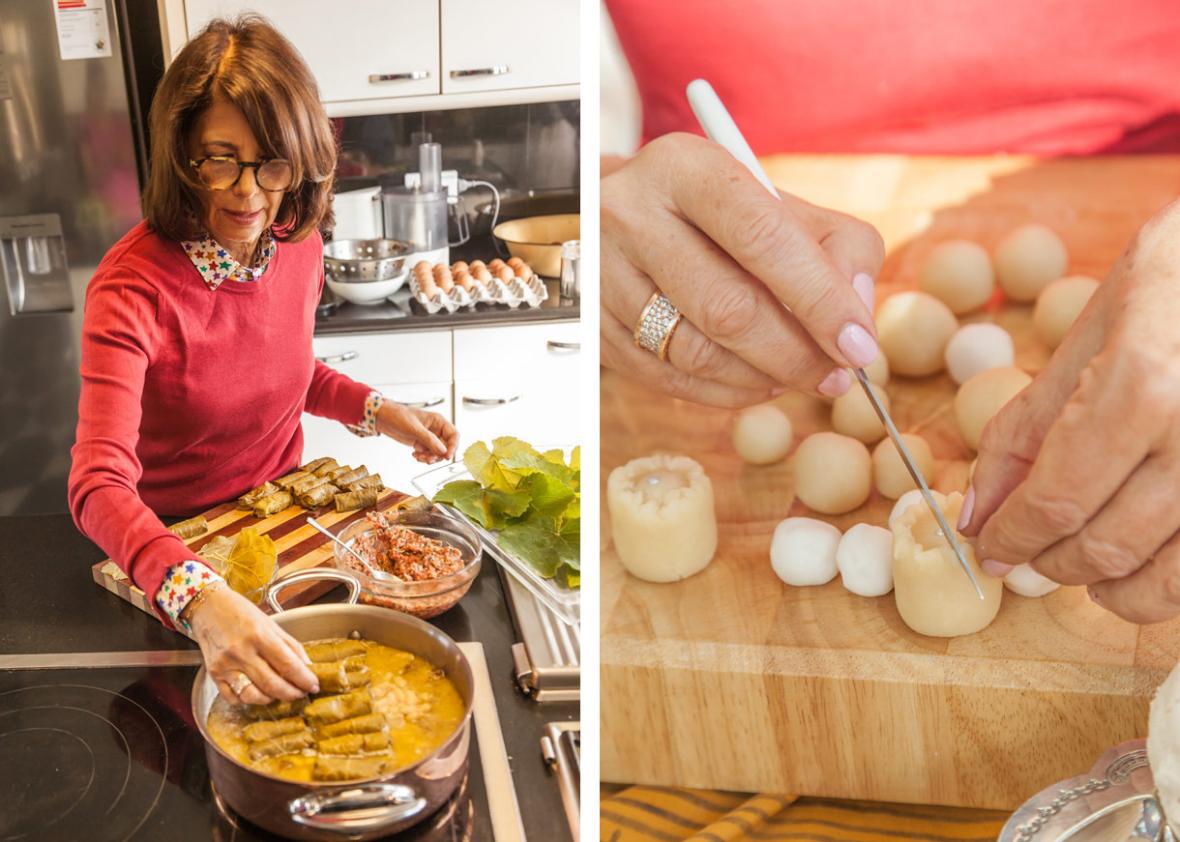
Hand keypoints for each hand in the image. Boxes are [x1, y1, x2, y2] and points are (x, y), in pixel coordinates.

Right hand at [189, 586, 320, 704]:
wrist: (207, 607)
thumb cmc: (240, 612)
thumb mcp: (270, 623)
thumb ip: (290, 646)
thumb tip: (307, 667)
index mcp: (259, 635)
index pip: (288, 665)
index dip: (304, 679)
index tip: (314, 685)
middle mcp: (241, 652)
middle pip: (272, 684)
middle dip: (292, 693)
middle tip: (301, 693)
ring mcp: (225, 665)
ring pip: (253, 696)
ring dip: (271, 699)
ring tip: (280, 694)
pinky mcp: (213, 674)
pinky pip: (233, 698)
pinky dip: (248, 700)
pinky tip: (257, 693)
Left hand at [376, 402, 457, 463]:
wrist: (383, 418)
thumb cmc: (398, 415)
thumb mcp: (414, 428)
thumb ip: (429, 440)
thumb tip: (442, 451)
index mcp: (438, 421)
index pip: (453, 435)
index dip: (453, 446)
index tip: (446, 456)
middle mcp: (436, 430)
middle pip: (446, 447)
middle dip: (437, 455)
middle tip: (428, 459)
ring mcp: (429, 438)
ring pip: (437, 453)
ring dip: (429, 458)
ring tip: (419, 456)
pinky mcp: (421, 443)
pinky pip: (428, 454)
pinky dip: (423, 457)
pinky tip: (415, 455)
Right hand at [600, 133, 883, 407]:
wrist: (614, 219)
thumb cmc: (712, 216)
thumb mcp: (775, 203)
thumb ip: (837, 246)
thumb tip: (857, 313)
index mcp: (685, 167)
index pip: (762, 236)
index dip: (818, 297)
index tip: (858, 342)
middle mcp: (631, 215)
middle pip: (727, 306)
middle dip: (795, 353)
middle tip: (836, 375)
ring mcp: (602, 275)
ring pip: (696, 351)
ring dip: (762, 378)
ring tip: (799, 377)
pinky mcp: (593, 325)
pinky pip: (668, 378)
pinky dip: (725, 392)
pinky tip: (757, 382)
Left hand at [960, 200, 1179, 622]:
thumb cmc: (1176, 281)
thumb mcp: (1089, 338)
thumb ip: (1025, 429)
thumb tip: (977, 510)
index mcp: (1143, 388)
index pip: (1056, 501)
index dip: (1010, 538)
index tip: (986, 548)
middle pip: (1104, 547)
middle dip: (1046, 561)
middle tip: (1022, 550)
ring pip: (1163, 579)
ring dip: (1105, 585)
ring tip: (1078, 565)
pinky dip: (1163, 583)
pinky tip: (1138, 563)